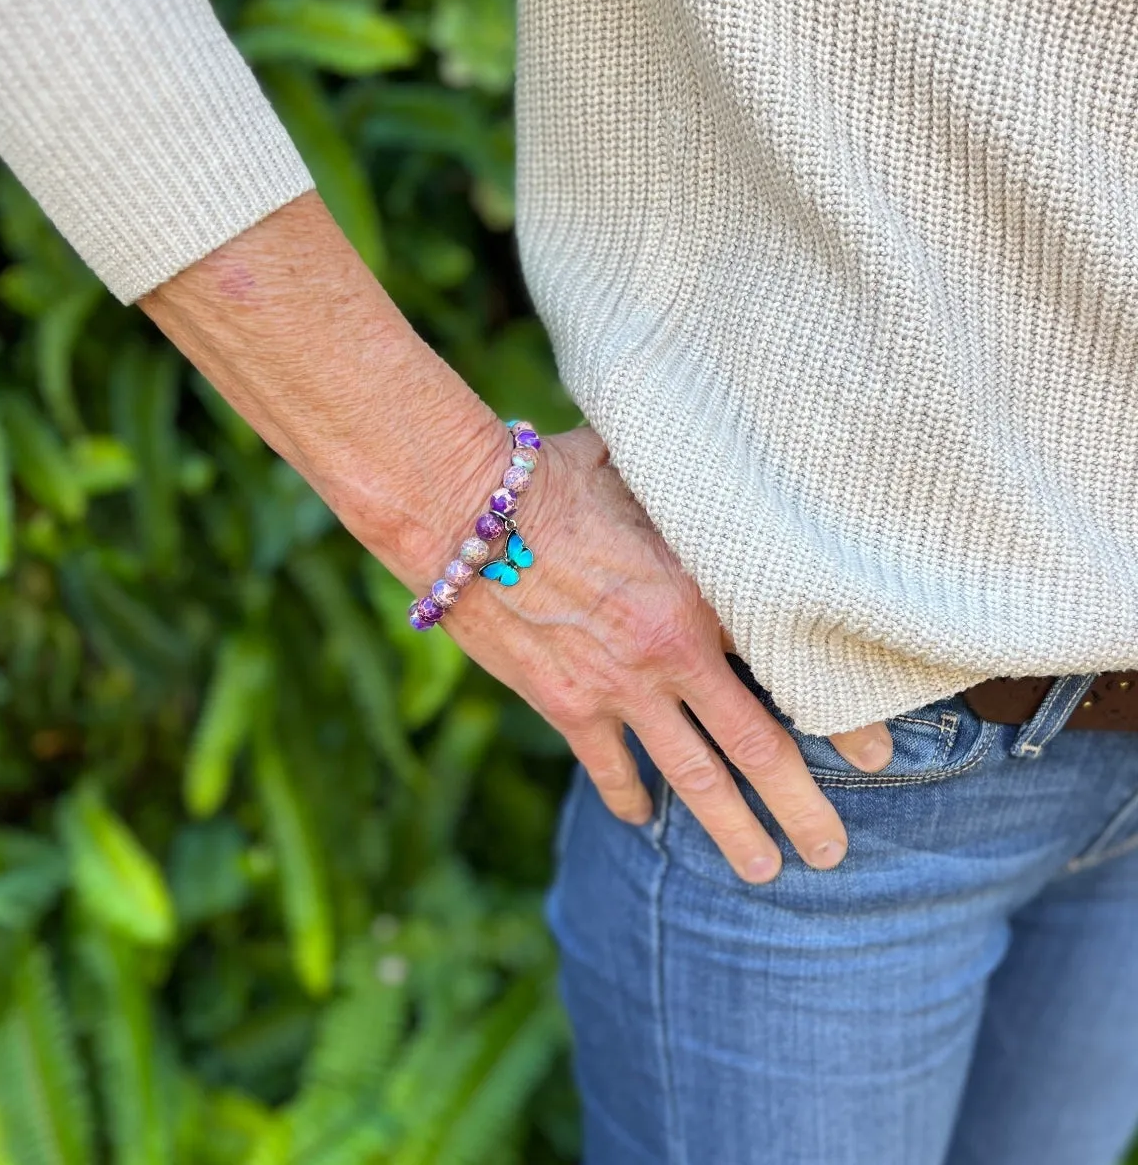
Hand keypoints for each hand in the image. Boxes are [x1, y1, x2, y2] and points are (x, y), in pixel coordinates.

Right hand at [447, 427, 892, 883]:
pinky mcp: (563, 704)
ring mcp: (615, 688)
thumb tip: (729, 470)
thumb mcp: (639, 473)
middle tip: (832, 853)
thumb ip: (691, 493)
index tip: (883, 756)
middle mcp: (670, 653)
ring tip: (763, 871)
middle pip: (755, 748)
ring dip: (729, 829)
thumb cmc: (551, 477)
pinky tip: (643, 821)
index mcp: (700, 592)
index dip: (845, 716)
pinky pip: (608, 767)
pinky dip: (629, 797)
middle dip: (800, 808)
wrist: (458, 511)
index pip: (793, 666)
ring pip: (690, 777)